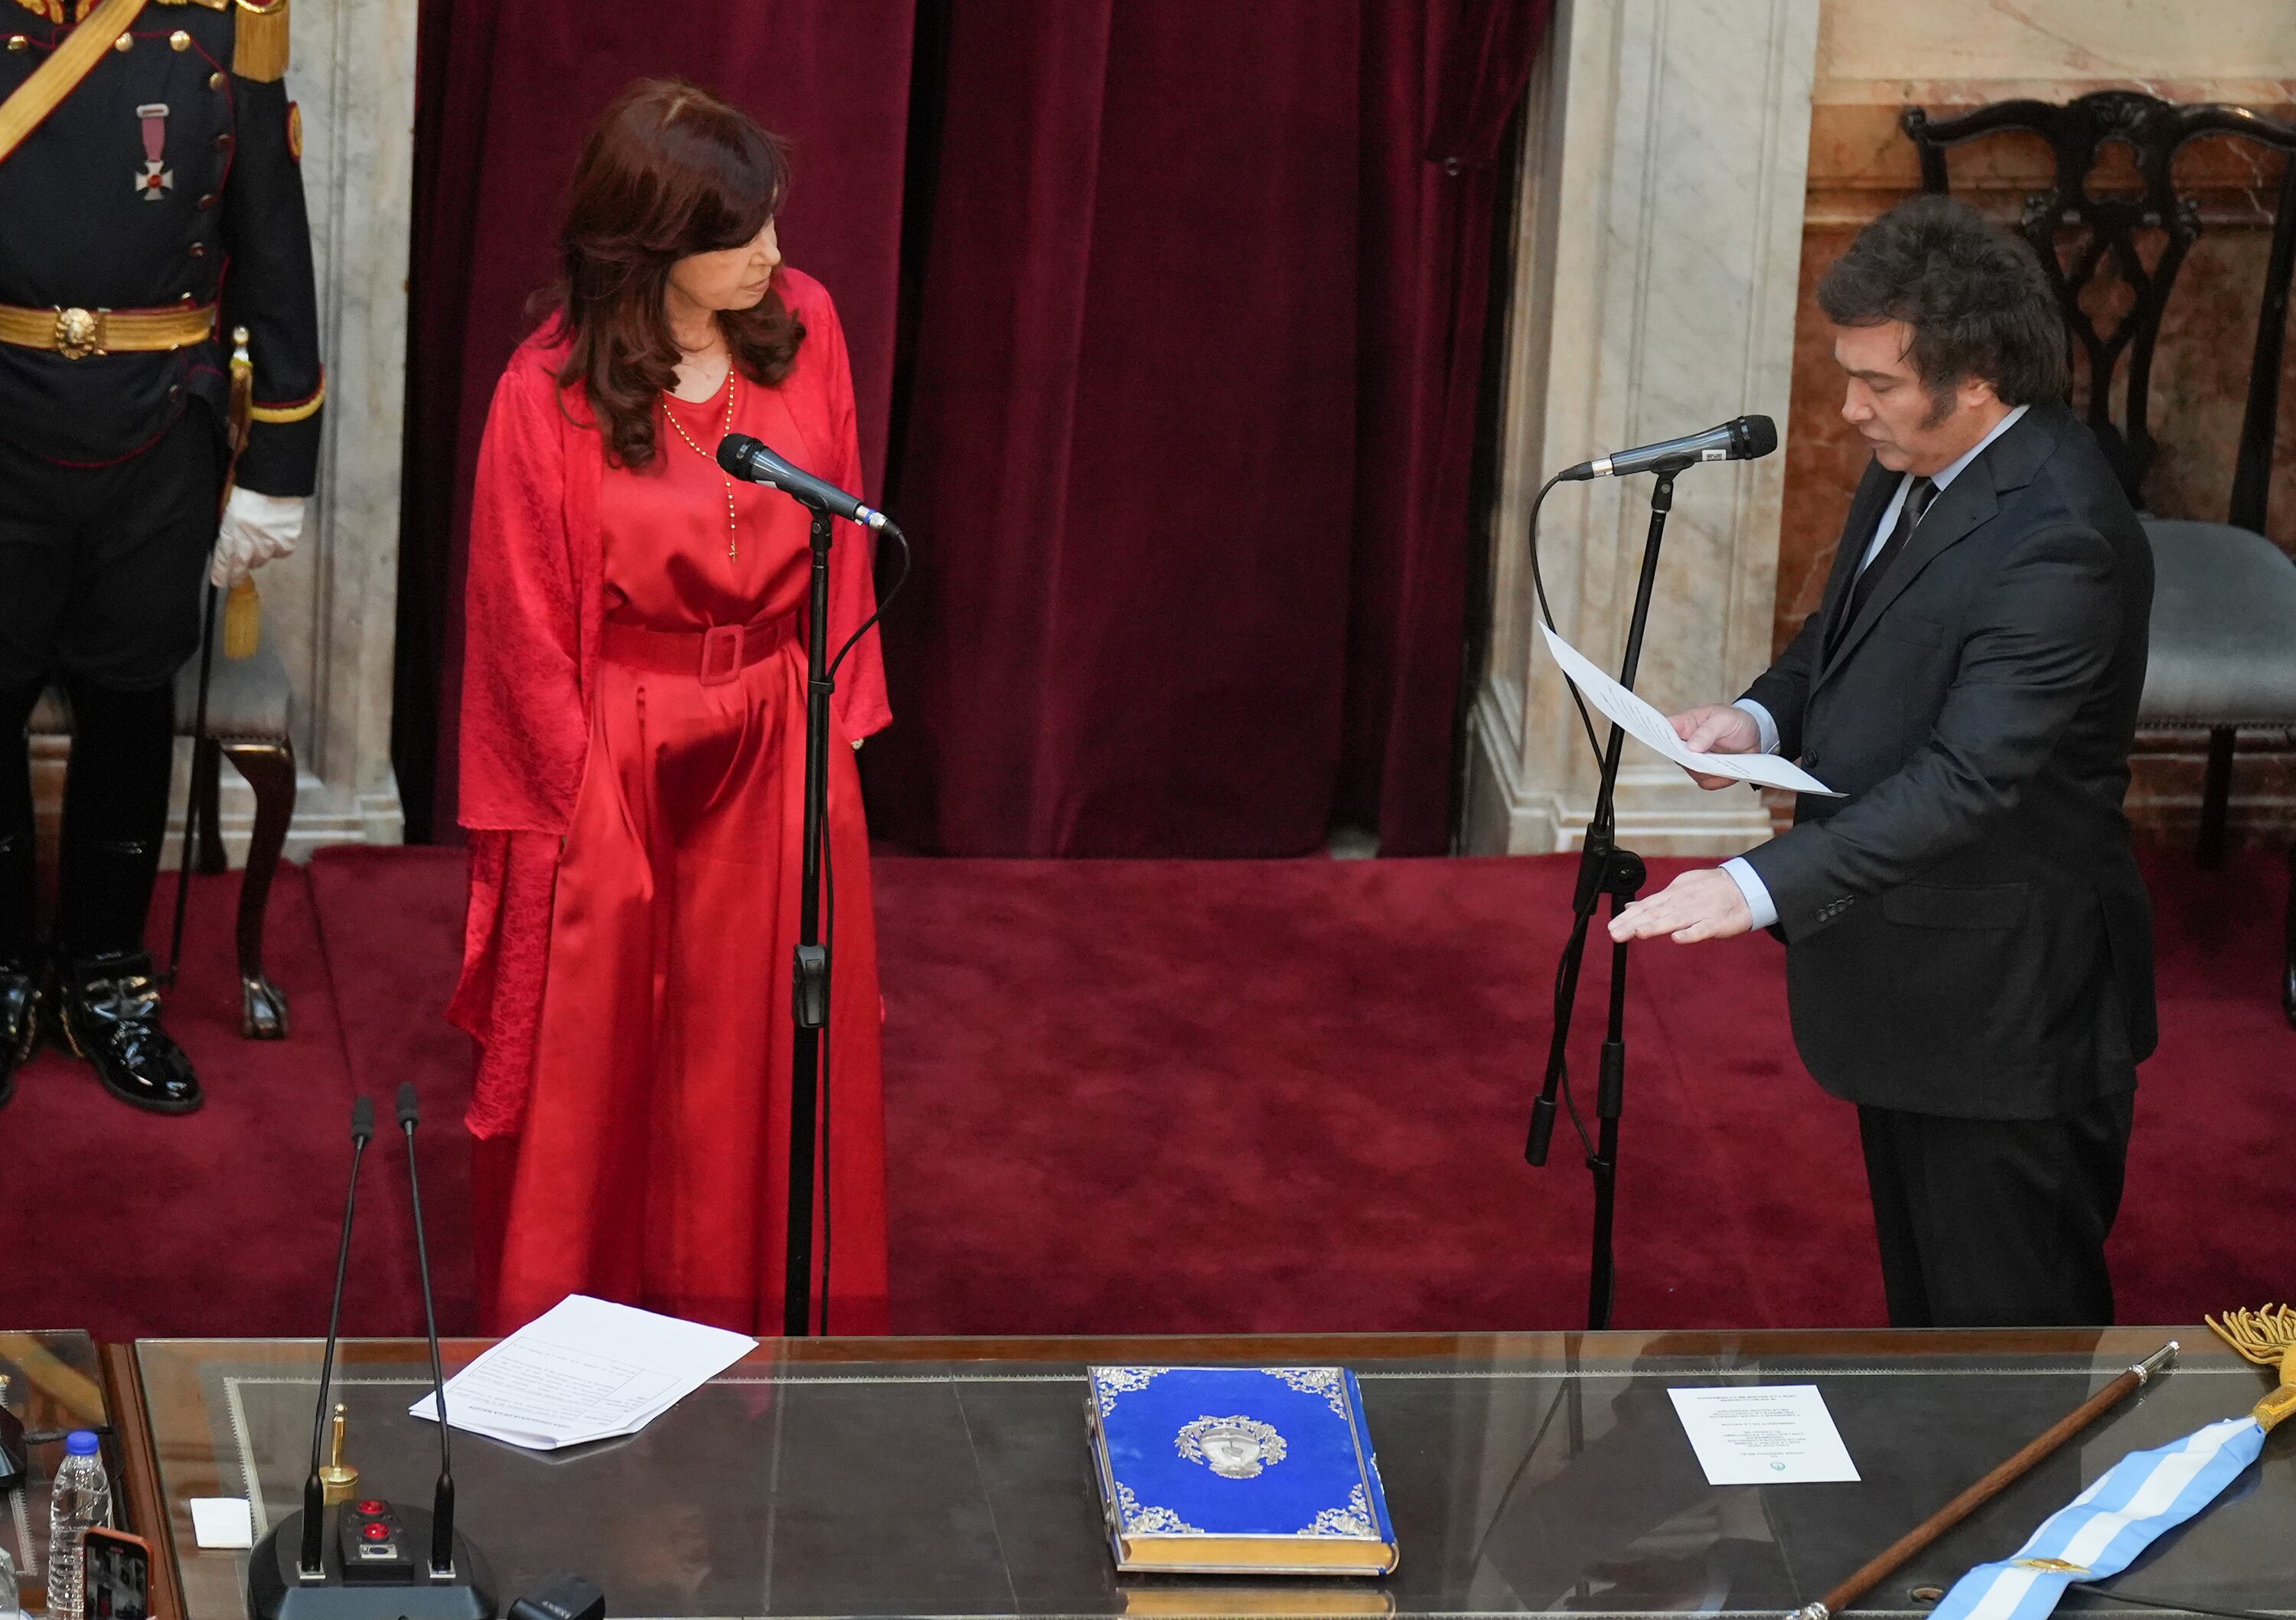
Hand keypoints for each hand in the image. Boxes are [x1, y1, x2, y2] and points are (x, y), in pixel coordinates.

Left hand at [211, 489, 305, 588]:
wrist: (274, 485)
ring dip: (257, 558)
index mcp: (231, 532)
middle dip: (238, 574)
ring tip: (257, 552)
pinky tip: (275, 543)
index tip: (220, 582)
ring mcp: (268, 544)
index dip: (221, 573)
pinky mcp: (286, 542)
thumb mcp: (230, 508)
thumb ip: (229, 527)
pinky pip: (281, 553)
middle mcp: (249, 543)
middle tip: (236, 580)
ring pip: (261, 560)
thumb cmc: (249, 490)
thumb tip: (228, 542)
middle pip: (243, 566)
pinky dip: (277, 550)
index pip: (224, 559)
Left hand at [1608, 868, 1752, 943]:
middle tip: (1615, 934)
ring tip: (1639, 932)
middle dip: (1634, 924)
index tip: (1611, 927)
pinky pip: (1702, 929)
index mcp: (1672, 896)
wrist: (1744, 888)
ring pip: (1675, 920)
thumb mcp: (1678, 890)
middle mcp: (1682, 903)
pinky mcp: (1716, 922)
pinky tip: (1677, 938)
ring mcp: (1699, 912)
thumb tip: (1630, 908)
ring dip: (1657, 926)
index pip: (1646, 907)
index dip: (1628, 917)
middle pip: (1655, 914)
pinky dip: (1690, 933)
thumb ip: (1654, 902)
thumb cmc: (1709, 890)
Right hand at [1669, 703, 1760, 789]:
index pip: (1664, 730)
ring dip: (1710, 771)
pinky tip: (1729, 771)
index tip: (1667, 745)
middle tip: (1708, 758)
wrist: (1753, 736)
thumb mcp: (1724, 719)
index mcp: (1685, 725)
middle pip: (1676, 757)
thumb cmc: (1735, 721)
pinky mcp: (1705, 773)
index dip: (1659, 737)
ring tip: (1726, 761)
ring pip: (1692, 772)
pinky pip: (1705, 783)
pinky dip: (1719, 780)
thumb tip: (1690, 747)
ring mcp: (1694, 760)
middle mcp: (1685, 744)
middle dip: (1693, 760)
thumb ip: (1707, 731)